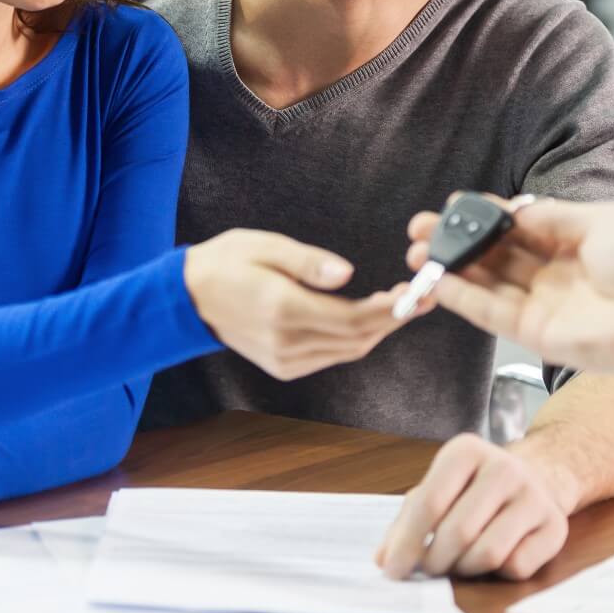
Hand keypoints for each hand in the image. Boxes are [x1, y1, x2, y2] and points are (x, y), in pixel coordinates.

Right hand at [185, 229, 424, 380]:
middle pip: (358, 339)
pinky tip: (368, 316)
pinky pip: (331, 355)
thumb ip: (309, 262)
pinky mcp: (283, 365)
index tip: (418, 292)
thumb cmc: (228, 262)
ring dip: (379, 330)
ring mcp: (284, 359)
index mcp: (283, 310)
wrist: (188, 296)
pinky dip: (356, 338)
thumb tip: (348, 273)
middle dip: (395, 319)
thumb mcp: (266, 247)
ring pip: (348, 351)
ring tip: (404, 303)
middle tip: (424, 295)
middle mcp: (286, 342)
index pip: (354, 318)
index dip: (392, 309)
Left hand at [376, 434, 569, 580]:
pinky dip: (498, 573)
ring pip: (489, 553)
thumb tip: (383, 559)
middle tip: (431, 568)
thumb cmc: (475, 488)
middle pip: (458, 532)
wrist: (537, 477)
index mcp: (466, 450)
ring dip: (466, 568)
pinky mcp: (555, 525)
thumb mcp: (439, 490)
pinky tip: (495, 557)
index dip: (407, 543)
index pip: (430, 502)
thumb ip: (407, 521)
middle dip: (436, 561)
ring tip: (460, 562)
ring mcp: (534, 495)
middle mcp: (504, 467)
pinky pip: (517, 566)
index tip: (392, 571)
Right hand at [406, 198, 613, 405]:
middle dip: (456, 240)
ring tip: (415, 252)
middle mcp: (553, 272)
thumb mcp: (601, 220)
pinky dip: (461, 297)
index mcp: (573, 242)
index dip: (484, 216)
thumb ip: (552, 216)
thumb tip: (513, 209)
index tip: (452, 204)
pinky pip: (489, 313)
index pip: (518, 226)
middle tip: (419, 227)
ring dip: (449, 267)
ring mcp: (541, 304)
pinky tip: (436, 280)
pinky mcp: (533, 333)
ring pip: (484, 282)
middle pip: (494, 254)